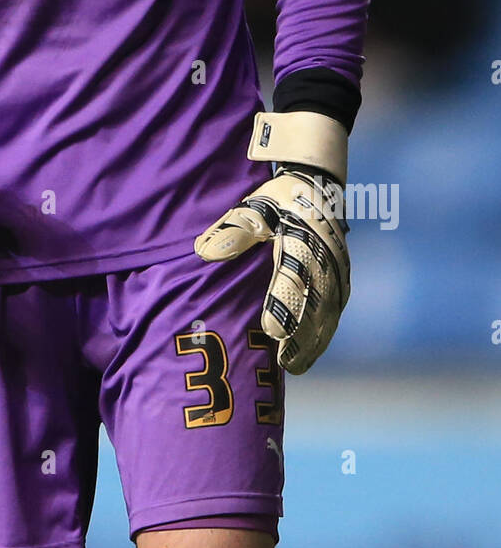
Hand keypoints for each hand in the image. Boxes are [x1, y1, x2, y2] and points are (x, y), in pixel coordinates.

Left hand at [194, 112, 349, 374]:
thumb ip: (232, 231)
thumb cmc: (278, 198)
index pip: (294, 276)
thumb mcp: (253, 206)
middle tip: (283, 362)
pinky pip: (336, 308)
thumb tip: (204, 252)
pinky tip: (311, 351)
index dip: (284, 305)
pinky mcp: (343, 275)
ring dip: (315, 339)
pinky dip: (325, 331)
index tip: (271, 331)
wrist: (318, 182)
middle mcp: (324, 255)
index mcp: (301, 238)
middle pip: (315, 301)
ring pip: (329, 310)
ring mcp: (338, 267)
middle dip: (301, 334)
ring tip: (295, 365)